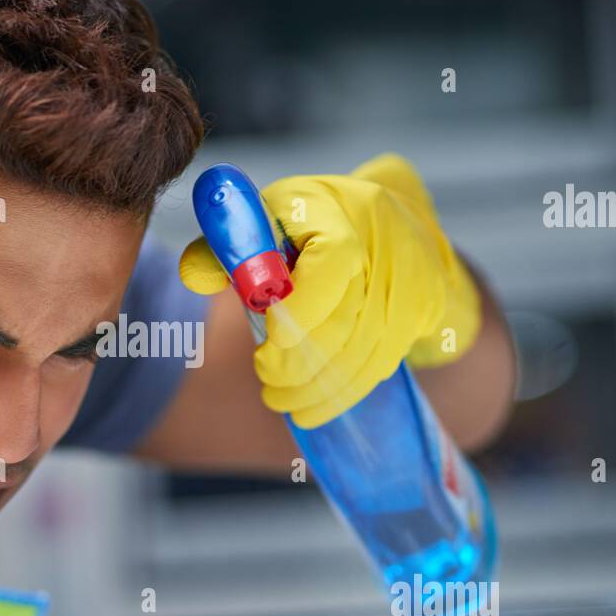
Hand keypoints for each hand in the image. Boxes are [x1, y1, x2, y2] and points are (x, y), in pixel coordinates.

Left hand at [179, 154, 481, 427]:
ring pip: (366, 349)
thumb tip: (192, 275)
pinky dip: (344, 391)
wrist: (392, 218)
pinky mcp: (423, 310)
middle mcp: (383, 238)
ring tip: (282, 400)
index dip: (302, 308)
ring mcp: (410, 278)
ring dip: (319, 387)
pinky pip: (382, 362)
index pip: (334, 262)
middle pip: (348, 316)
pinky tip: (312, 406)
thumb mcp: (265, 220)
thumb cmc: (311, 224)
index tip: (269, 340)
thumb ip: (226, 248)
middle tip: (267, 379)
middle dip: (300, 360)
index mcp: (337, 208)